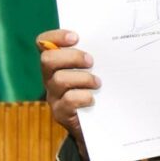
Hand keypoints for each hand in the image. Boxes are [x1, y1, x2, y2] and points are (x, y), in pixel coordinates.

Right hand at [37, 29, 97, 147]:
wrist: (97, 124)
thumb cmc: (98, 89)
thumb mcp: (95, 69)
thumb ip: (95, 55)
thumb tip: (115, 36)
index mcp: (57, 62)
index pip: (44, 42)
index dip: (55, 36)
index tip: (76, 37)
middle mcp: (50, 77)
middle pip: (48, 59)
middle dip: (72, 57)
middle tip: (91, 61)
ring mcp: (54, 96)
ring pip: (59, 80)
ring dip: (83, 78)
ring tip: (98, 83)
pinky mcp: (61, 113)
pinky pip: (68, 100)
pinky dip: (84, 97)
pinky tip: (94, 99)